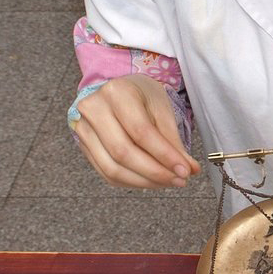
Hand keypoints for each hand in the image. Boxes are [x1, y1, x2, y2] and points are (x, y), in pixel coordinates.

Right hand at [71, 74, 198, 188]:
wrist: (119, 91)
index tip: (185, 170)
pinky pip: (106, 173)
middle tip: (179, 180)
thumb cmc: (142, 96)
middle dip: (155, 173)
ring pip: (112, 168)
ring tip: (168, 182)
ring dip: (144, 181)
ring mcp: (83, 128)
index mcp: (117, 92)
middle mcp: (94, 109)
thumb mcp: (162, 109)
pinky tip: (150, 181)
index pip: (141, 132)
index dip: (164, 156)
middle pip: (123, 153)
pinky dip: (131, 182)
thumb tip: (189, 170)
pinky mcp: (82, 145)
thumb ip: (173, 141)